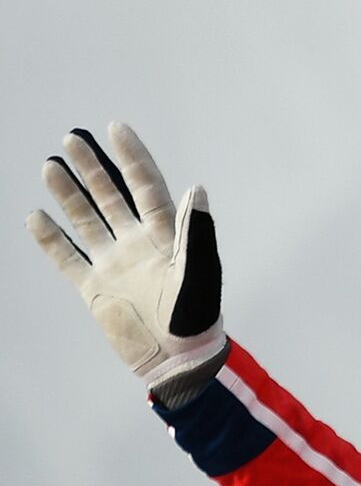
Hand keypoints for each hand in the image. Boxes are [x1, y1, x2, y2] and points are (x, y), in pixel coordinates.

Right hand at [27, 124, 225, 390]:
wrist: (177, 357)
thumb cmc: (197, 314)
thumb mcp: (200, 270)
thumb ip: (196, 231)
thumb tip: (196, 188)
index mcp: (165, 234)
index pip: (145, 186)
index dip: (132, 157)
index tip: (116, 128)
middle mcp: (137, 243)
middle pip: (111, 196)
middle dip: (93, 168)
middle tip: (72, 139)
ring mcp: (114, 264)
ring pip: (86, 220)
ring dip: (69, 195)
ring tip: (50, 167)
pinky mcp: (95, 289)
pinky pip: (68, 259)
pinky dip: (51, 240)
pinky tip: (35, 218)